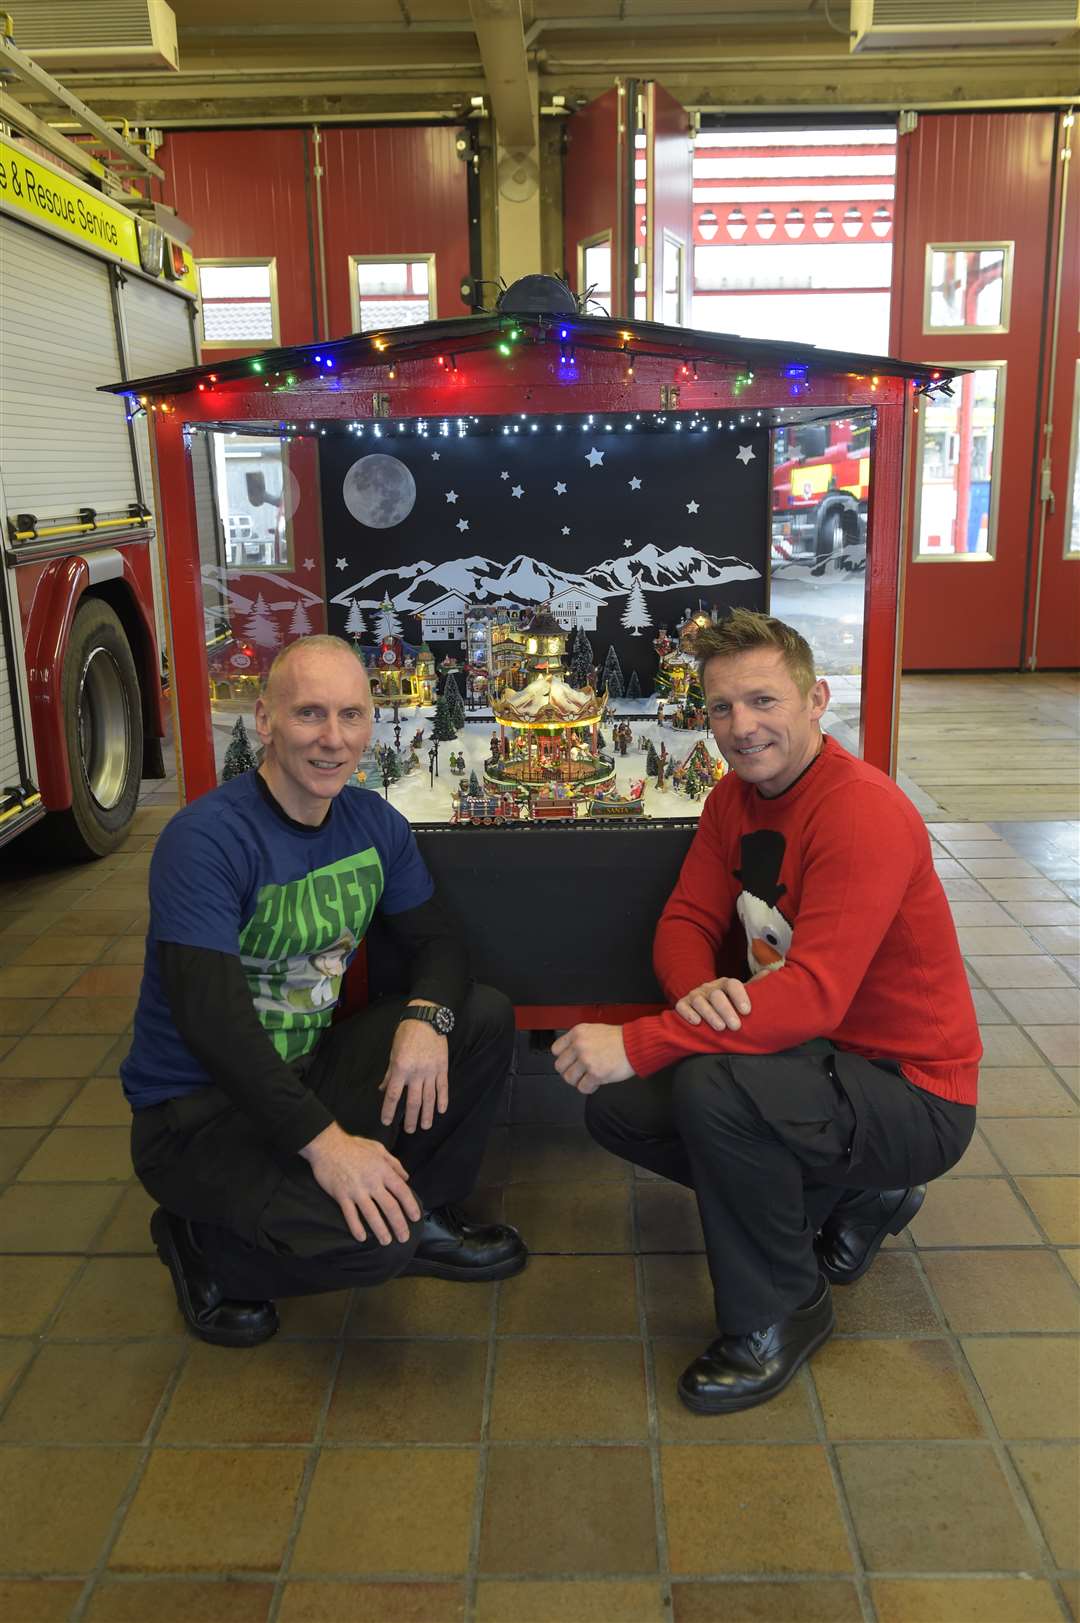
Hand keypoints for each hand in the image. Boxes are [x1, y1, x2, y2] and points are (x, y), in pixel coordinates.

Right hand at [300, 1122, 420, 1244]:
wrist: (327, 1145)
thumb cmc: (353, 1145)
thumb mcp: (378, 1148)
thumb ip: (394, 1163)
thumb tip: (406, 1177)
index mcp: (382, 1170)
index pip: (402, 1191)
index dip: (410, 1206)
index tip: (415, 1218)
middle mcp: (372, 1182)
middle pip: (390, 1207)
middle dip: (399, 1224)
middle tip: (404, 1238)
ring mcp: (356, 1190)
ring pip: (372, 1214)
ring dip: (380, 1230)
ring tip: (386, 1241)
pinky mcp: (341, 1195)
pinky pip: (350, 1215)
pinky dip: (356, 1227)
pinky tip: (362, 1237)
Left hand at [379, 1010, 448, 1132]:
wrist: (427, 1019)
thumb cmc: (406, 1033)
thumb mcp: (393, 1052)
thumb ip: (390, 1073)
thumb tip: (383, 1089)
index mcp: (401, 1068)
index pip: (393, 1095)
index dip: (388, 1110)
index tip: (386, 1121)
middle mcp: (416, 1073)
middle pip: (412, 1102)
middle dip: (410, 1118)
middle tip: (409, 1130)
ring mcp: (431, 1071)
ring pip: (429, 1098)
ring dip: (427, 1114)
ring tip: (425, 1126)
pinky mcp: (442, 1068)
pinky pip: (443, 1087)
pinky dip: (443, 1100)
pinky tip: (441, 1111)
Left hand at [551, 1023, 632, 1093]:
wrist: (636, 1045)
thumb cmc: (620, 1038)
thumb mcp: (595, 1030)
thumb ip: (581, 1039)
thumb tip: (571, 1053)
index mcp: (578, 1033)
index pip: (556, 1049)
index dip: (563, 1057)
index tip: (569, 1061)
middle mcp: (579, 1046)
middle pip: (560, 1066)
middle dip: (569, 1071)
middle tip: (578, 1072)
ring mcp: (587, 1060)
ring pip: (569, 1078)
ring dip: (578, 1081)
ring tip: (587, 1078)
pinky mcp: (596, 1074)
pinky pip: (583, 1087)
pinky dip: (589, 1088)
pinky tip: (595, 1083)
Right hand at [674, 977, 751, 1031]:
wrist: (703, 1002)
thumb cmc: (728, 1002)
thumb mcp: (741, 993)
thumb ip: (755, 986)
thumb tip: (771, 972)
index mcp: (725, 984)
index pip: (732, 985)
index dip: (740, 996)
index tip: (747, 1011)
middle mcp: (710, 988)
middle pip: (717, 996)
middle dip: (726, 1010)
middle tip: (736, 1026)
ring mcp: (695, 995)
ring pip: (700, 1002)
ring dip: (710, 1014)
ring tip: (720, 1028)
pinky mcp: (683, 1004)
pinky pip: (682, 1006)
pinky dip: (688, 1014)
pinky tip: (696, 1022)